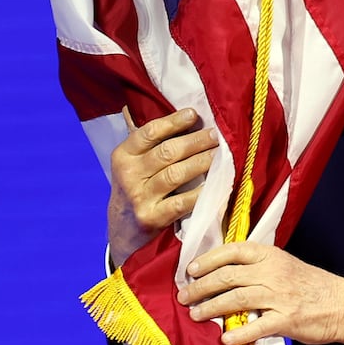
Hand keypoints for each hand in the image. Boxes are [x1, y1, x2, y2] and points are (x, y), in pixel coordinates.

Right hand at [108, 107, 217, 266]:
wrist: (123, 230)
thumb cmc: (137, 188)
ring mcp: (139, 197)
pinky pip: (183, 202)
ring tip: (220, 155)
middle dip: (195, 141)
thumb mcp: (133, 164)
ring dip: (202, 162)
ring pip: (176, 174)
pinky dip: (202, 192)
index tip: (194, 114)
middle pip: (167, 152)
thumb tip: (186, 115)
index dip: (173, 121)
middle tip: (216, 135)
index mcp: (123, 156)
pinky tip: (217, 184)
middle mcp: (128, 175)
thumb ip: (151, 143)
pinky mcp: (152, 218)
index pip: (149, 132)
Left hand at [178, 242, 343, 344]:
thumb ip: (257, 268)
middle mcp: (273, 272)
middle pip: (228, 276)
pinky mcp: (287, 320)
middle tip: (184, 297)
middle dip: (201, 287)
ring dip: (211, 308)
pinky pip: (257, 326)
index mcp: (271, 255)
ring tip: (195, 316)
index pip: (233, 251)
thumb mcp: (285, 265)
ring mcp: (280, 296)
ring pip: (237, 299)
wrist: (343, 304)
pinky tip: (225, 338)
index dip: (208, 260)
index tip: (190, 270)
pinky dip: (238, 333)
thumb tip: (221, 275)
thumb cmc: (311, 285)